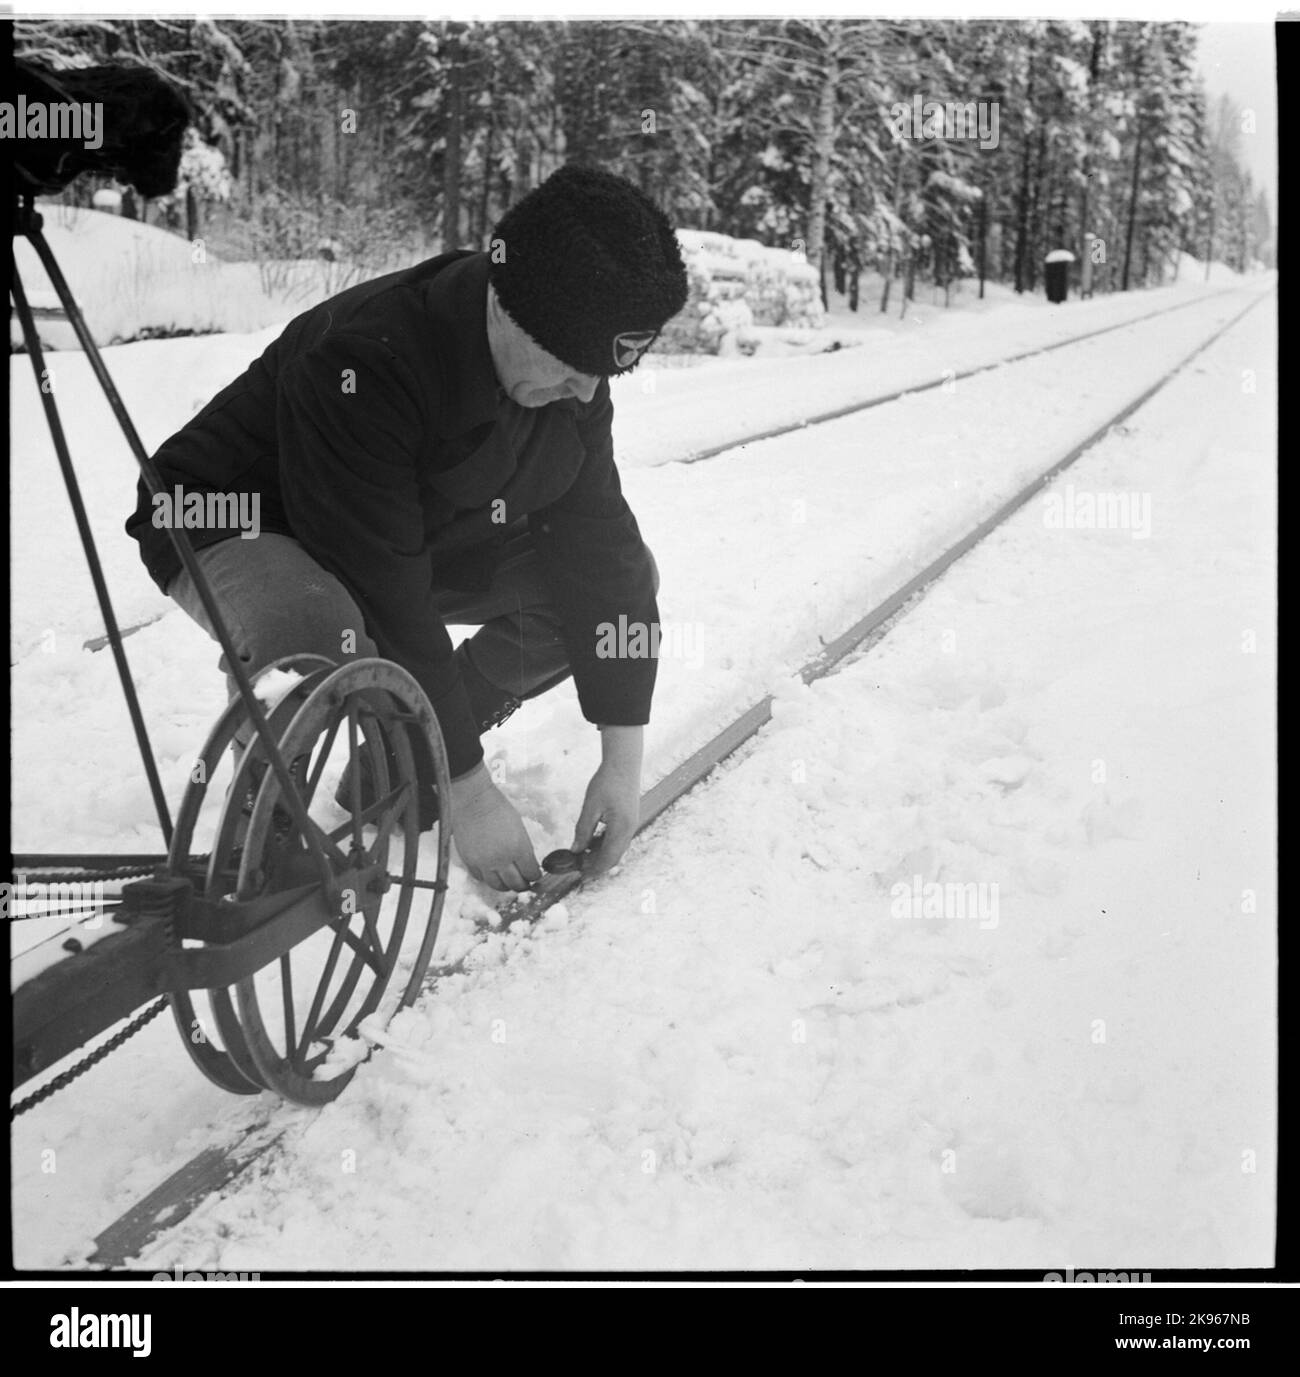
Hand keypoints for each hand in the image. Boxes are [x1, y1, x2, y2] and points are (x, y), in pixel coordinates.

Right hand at [449, 762, 540, 891]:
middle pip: (516, 884)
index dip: (535, 876)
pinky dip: (488, 878)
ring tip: (509, 881)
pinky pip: (481, 879)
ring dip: (506, 885)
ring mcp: (484, 863)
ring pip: (498, 886)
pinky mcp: (470, 862)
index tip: (535, 875)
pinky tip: (492, 873)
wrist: (473, 801)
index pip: (531, 874)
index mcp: (518, 849)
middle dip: (523, 884)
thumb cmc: (498, 809)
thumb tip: (528, 865)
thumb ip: (524, 849)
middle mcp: (502, 859)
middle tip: (524, 882)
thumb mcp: (520, 829)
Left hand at [573, 725, 642, 873]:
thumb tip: (576, 850)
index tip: (580, 876)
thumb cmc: (607, 781)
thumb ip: (583, 830)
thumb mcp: (590, 807)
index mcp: (621, 828)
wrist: (624, 763)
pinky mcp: (629, 819)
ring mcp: (631, 824)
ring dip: (601, 856)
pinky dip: (605, 846)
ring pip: (616, 849)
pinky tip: (592, 843)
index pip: (607, 858)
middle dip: (597, 866)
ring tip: (582, 857)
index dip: (594, 869)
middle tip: (578, 869)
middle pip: (614, 857)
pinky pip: (618, 839)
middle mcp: (629, 829)